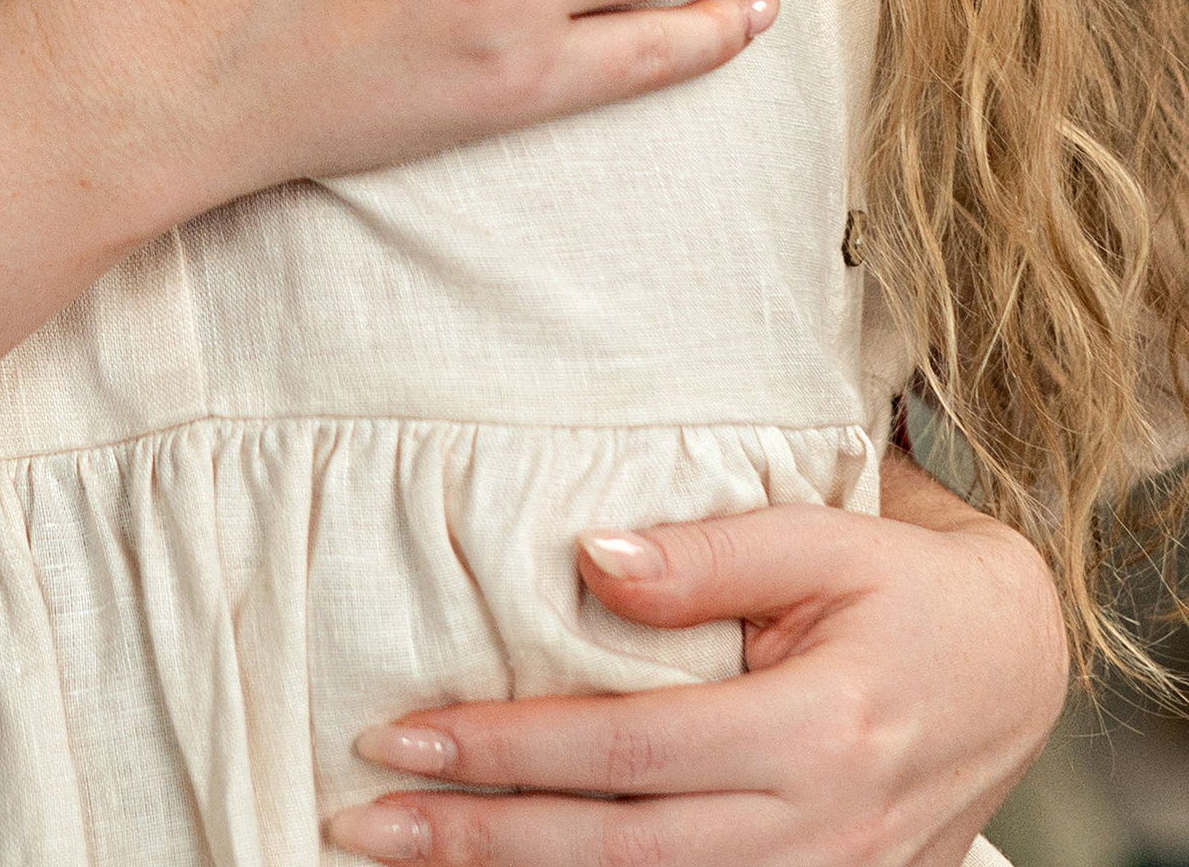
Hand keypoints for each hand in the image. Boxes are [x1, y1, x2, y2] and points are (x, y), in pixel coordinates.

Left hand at [325, 454, 1066, 866]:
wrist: (1013, 669)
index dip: (505, 751)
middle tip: (358, 818)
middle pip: (618, 852)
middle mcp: (820, 832)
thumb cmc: (900, 587)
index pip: (625, 751)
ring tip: (406, 860)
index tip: (397, 736)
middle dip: (477, 839)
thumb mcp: (820, 538)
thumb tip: (590, 560)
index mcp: (816, 733)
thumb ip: (707, 551)